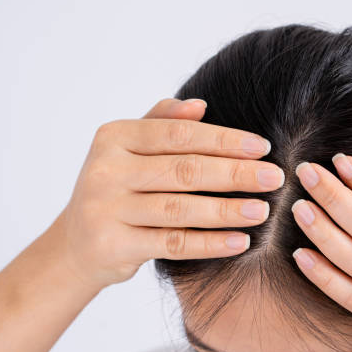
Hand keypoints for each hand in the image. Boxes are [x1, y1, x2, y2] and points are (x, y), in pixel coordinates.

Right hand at [58, 98, 284, 288]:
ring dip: (227, 211)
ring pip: (180, 209)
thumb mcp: (128, 148)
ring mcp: (107, 210)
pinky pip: (172, 244)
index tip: (263, 148)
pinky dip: (209, 244)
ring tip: (264, 210)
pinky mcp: (113, 246)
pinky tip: (240, 241)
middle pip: (184, 170)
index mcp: (114, 137)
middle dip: (235, 173)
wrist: (77, 243)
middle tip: (274, 178)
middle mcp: (106, 170)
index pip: (180, 134)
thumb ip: (161, 122)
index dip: (225, 140)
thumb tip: (199, 105)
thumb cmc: (116, 188)